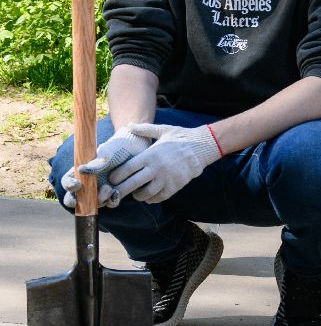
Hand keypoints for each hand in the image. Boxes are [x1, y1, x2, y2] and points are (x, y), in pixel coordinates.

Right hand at [60, 127, 153, 209]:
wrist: (137, 150)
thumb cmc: (117, 148)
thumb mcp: (106, 153)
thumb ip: (95, 162)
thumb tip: (80, 170)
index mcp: (81, 172)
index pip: (67, 181)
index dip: (68, 185)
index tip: (77, 184)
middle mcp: (88, 184)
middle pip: (73, 199)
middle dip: (78, 202)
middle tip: (88, 197)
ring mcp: (101, 191)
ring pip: (93, 204)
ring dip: (99, 200)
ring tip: (109, 188)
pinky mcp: (115, 194)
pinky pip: (110, 203)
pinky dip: (112, 201)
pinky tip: (116, 193)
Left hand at [105, 122, 222, 205]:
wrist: (203, 146)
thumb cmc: (181, 137)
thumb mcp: (162, 130)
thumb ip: (144, 129)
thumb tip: (128, 125)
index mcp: (151, 155)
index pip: (128, 169)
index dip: (117, 176)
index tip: (112, 180)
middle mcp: (157, 168)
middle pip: (133, 184)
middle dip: (121, 191)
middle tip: (115, 194)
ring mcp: (166, 179)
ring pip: (146, 193)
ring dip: (138, 195)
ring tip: (136, 193)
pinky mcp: (175, 186)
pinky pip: (159, 197)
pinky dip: (152, 199)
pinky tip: (149, 196)